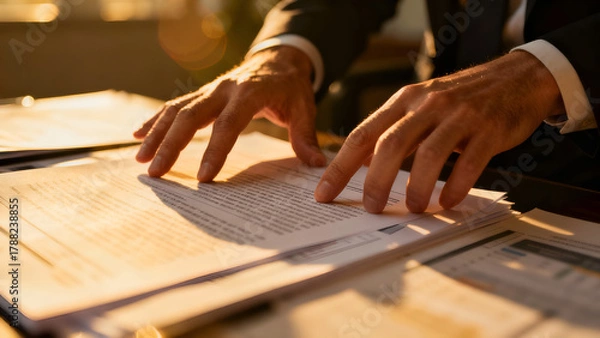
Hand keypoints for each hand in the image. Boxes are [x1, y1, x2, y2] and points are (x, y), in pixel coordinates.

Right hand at [134, 46, 325, 179]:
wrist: (277, 59)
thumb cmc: (290, 87)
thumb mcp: (304, 108)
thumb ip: (305, 136)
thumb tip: (317, 166)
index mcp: (250, 93)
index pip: (229, 124)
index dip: (216, 151)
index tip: (203, 178)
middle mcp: (224, 89)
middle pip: (191, 115)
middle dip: (171, 144)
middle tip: (157, 172)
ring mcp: (209, 89)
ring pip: (176, 109)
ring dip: (156, 133)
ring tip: (141, 160)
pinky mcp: (202, 93)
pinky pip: (174, 105)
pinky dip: (155, 120)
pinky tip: (138, 135)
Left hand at [314, 51, 563, 212]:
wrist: (516, 78)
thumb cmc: (459, 99)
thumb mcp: (420, 106)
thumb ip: (394, 132)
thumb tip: (362, 165)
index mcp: (403, 101)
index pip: (362, 135)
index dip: (340, 167)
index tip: (324, 194)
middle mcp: (427, 105)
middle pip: (391, 144)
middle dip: (376, 180)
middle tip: (371, 207)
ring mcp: (459, 115)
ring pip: (429, 154)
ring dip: (417, 187)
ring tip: (414, 208)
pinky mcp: (488, 129)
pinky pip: (469, 162)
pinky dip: (456, 186)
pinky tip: (448, 202)